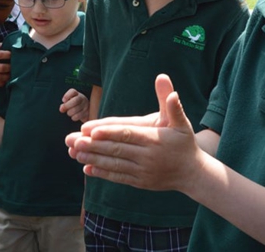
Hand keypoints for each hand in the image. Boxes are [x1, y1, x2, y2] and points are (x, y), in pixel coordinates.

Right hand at [0, 39, 10, 86]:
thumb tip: (2, 45)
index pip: (2, 54)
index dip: (10, 54)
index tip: (13, 54)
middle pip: (3, 68)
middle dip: (11, 67)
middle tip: (14, 65)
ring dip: (7, 76)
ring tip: (10, 73)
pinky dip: (0, 83)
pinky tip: (3, 80)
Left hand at [60, 88, 89, 121]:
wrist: (85, 111)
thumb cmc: (74, 106)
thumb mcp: (69, 102)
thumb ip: (64, 104)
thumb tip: (62, 109)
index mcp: (77, 94)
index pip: (73, 91)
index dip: (67, 96)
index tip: (63, 100)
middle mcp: (83, 98)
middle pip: (75, 100)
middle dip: (66, 106)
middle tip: (62, 109)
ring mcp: (86, 106)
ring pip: (75, 110)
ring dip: (69, 113)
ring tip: (69, 113)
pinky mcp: (87, 113)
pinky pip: (77, 116)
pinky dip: (73, 117)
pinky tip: (74, 116)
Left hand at [65, 74, 199, 191]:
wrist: (193, 174)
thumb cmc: (184, 143)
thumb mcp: (182, 122)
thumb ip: (172, 104)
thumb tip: (166, 83)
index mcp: (154, 139)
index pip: (127, 134)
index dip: (109, 132)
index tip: (90, 130)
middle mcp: (146, 156)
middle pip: (115, 150)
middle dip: (92, 145)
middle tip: (71, 140)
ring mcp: (142, 171)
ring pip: (114, 165)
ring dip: (92, 159)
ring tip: (74, 153)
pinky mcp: (140, 182)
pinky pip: (118, 177)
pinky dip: (102, 173)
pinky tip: (86, 168)